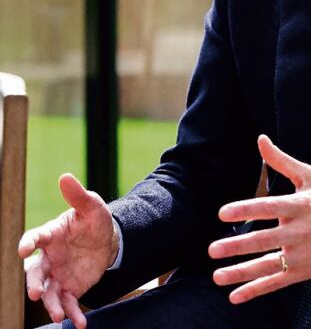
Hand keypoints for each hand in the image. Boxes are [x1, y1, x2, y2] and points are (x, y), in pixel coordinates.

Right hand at [19, 174, 119, 328]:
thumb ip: (78, 195)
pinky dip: (72, 314)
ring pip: (48, 292)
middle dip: (34, 283)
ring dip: (50, 305)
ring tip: (56, 315)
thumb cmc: (93, 221)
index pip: (34, 238)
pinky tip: (79, 324)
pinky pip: (68, 303)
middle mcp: (48, 258)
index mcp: (50, 235)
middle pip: (35, 272)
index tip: (25, 249)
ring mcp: (57, 275)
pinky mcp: (69, 288)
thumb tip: (65, 176)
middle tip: (36, 293)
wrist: (106, 241)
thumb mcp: (92, 206)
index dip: (28, 243)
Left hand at [208, 135, 310, 303]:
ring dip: (241, 271)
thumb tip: (261, 140)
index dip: (245, 209)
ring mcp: (301, 254)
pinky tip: (236, 295)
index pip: (269, 207)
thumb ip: (282, 161)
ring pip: (267, 264)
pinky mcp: (302, 271)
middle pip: (264, 239)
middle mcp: (299, 231)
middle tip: (213, 249)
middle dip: (237, 245)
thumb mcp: (310, 178)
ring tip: (217, 276)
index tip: (223, 213)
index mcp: (299, 206)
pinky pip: (275, 281)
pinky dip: (255, 289)